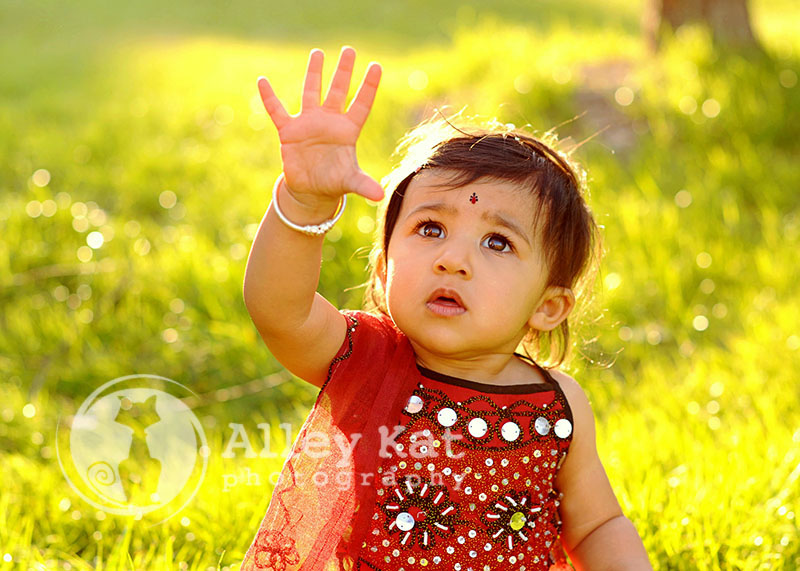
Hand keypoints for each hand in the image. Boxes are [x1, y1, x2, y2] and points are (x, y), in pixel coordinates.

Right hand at [257, 46, 382, 207]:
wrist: (311, 189)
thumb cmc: (334, 181)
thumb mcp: (350, 182)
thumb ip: (364, 185)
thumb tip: (380, 196)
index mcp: (347, 130)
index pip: (361, 104)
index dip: (368, 87)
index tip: (377, 66)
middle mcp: (329, 121)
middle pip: (337, 91)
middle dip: (344, 71)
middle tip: (350, 50)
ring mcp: (308, 123)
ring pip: (311, 93)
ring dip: (314, 74)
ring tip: (318, 53)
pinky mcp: (289, 132)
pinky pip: (277, 111)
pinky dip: (270, 98)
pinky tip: (263, 81)